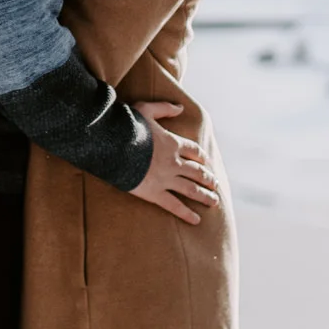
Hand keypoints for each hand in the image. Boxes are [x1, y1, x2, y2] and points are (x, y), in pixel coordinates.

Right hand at [129, 102, 218, 224]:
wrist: (113, 145)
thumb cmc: (127, 126)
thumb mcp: (146, 109)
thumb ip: (164, 108)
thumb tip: (180, 107)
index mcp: (172, 143)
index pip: (193, 151)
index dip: (201, 156)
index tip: (207, 162)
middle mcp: (173, 162)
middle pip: (197, 172)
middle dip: (208, 178)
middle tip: (215, 185)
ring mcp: (166, 179)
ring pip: (191, 189)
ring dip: (204, 195)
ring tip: (214, 202)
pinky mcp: (155, 192)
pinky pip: (174, 205)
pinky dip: (186, 214)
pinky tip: (196, 220)